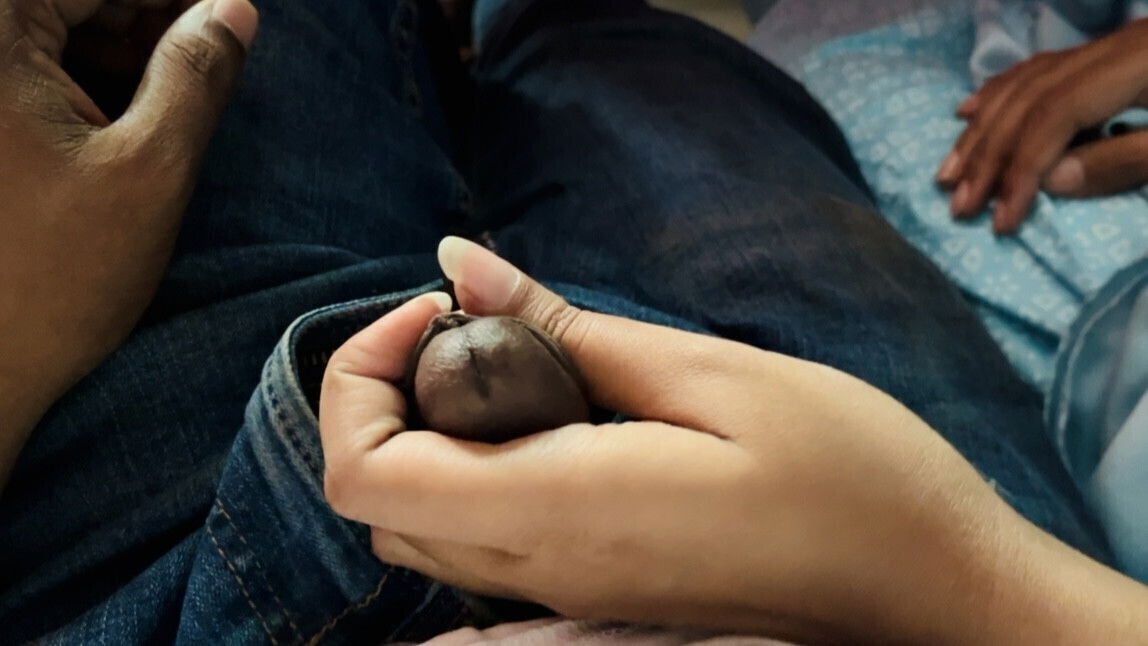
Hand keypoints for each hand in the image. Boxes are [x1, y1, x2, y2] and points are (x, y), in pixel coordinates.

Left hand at [0, 0, 256, 484]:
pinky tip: (142, 107)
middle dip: (156, 17)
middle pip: (76, 2)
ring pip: (60, 33)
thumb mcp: (151, 168)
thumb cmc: (52, 280)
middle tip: (224, 43)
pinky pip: (37, 74)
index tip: (237, 13)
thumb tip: (233, 12)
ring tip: (195, 79)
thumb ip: (197, 75)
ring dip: (128, 47)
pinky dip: (93, 80)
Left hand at [319, 237, 1147, 643]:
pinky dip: (480, 470)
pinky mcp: (596, 593)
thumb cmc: (849, 474)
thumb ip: (568, 328)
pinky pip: (486, 542)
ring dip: (434, 435)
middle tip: (485, 326)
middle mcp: (544, 570)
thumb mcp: (712, 374)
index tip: (443, 311)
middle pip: (380, 503)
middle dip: (394, 397)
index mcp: (563, 510)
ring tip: (529, 365)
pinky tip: (565, 415)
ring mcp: (567, 595)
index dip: (363, 379)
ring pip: (424, 529)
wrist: (928, 587)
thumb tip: (458, 265)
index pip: (366, 477)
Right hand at [937, 18, 1147, 232]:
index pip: (1056, 114)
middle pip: (1030, 99)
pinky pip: (1038, 68)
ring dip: (981, 132)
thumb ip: (1124, 162)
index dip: (1021, 168)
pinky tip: (968, 113)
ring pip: (1025, 84)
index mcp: (1136, 64)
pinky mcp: (1109, 55)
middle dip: (989, 157)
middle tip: (960, 206)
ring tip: (951, 176)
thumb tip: (1052, 180)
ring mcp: (1108, 48)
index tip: (1001, 219)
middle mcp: (1111, 48)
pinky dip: (997, 93)